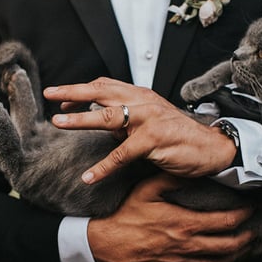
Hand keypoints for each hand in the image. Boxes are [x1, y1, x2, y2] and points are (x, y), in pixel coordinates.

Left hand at [46, 78, 237, 183]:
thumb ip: (127, 120)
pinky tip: (89, 176)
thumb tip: (102, 123)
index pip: (105, 85)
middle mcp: (143, 102)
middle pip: (101, 91)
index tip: (61, 99)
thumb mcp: (150, 121)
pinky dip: (103, 166)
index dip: (81, 90)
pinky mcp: (154, 140)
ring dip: (80, 119)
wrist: (212, 148)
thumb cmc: (180, 136)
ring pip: (107, 116)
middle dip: (72, 92)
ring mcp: (148, 119)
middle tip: (49, 94)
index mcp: (141, 95)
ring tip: (58, 123)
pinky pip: (122, 154)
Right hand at [87, 173, 254, 261]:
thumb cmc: (125, 217)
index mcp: (184, 223)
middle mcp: (187, 245)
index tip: (249, 210)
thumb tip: (189, 172)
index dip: (242, 216)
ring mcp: (182, 261)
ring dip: (235, 255)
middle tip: (253, 231)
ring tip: (243, 248)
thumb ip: (170, 179)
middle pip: (228, 246)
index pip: (225, 221)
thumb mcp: (146, 190)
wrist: (108, 246)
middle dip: (246, 238)